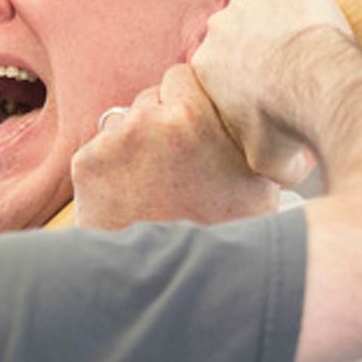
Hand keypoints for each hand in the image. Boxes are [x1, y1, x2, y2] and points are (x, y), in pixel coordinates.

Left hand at [71, 64, 277, 230]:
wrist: (170, 286)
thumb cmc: (224, 235)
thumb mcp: (261, 183)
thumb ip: (259, 137)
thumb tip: (275, 118)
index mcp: (191, 115)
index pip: (183, 74)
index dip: (190, 100)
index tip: (194, 126)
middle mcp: (146, 120)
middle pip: (151, 97)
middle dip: (162, 121)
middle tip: (176, 163)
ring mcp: (111, 142)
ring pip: (125, 122)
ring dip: (137, 143)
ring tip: (155, 185)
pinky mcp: (86, 164)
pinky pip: (101, 149)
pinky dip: (112, 168)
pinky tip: (131, 197)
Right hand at [190, 0, 351, 187]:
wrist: (313, 83)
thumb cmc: (283, 120)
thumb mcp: (264, 161)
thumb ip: (261, 167)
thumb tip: (278, 180)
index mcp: (202, 69)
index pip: (216, 67)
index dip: (240, 76)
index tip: (261, 83)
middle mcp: (215, 32)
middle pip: (235, 37)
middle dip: (254, 50)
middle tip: (285, 66)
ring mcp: (243, 4)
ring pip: (257, 12)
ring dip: (272, 24)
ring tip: (299, 45)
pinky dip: (292, 3)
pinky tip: (308, 22)